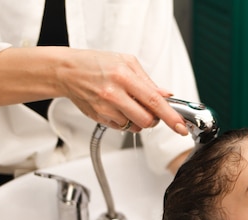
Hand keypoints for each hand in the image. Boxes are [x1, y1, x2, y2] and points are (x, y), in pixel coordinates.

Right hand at [0, 47, 189, 134]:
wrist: (66, 71)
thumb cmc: (96, 63)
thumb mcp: (126, 62)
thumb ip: (149, 82)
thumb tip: (168, 96)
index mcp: (124, 77)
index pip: (154, 102)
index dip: (171, 117)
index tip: (181, 127)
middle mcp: (114, 94)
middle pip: (147, 120)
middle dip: (154, 119)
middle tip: (150, 109)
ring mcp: (105, 108)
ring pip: (135, 126)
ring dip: (138, 119)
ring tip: (129, 104)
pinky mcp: (99, 117)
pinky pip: (122, 127)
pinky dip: (125, 121)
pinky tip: (117, 107)